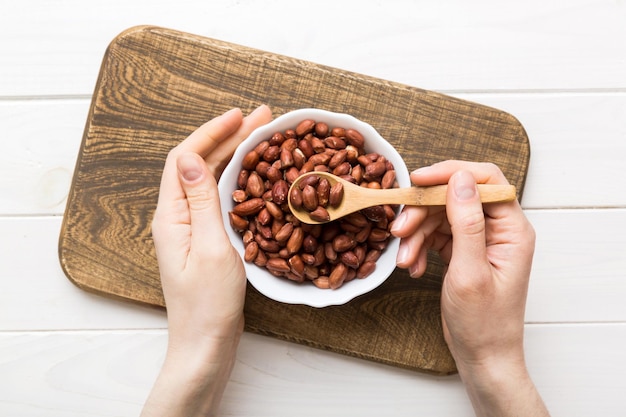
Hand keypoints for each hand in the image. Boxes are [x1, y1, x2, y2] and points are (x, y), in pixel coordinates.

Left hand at [142, 105, 272, 416]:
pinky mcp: (205, 239)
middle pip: (199, 165)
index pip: (184, 158)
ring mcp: (190, 228)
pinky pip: (219, 198)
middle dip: (229, 137)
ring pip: (211, 179)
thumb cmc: (208, 304)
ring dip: (234, 155)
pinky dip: (237, 179)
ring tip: (263, 136)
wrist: (206, 343)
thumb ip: (201, 200)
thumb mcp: (209, 248)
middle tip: (262, 119)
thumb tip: (188, 156)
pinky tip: (255, 173)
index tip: (239, 115)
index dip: (210, 132)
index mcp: (171, 216)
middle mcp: (177, 217)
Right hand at [391, 161, 548, 416]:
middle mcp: (498, 229)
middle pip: (455, 198)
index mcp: (512, 229)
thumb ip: (466, 222)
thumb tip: (460, 178)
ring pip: (440, 216)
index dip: (450, 173)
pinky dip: (419, 247)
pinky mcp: (463, 250)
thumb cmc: (484, 323)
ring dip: (417, 234)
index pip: (485, 180)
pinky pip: (436, 235)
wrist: (482, 356)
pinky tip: (412, 266)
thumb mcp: (470, 271)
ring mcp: (479, 239)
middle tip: (399, 231)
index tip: (417, 180)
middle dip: (423, 212)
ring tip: (404, 259)